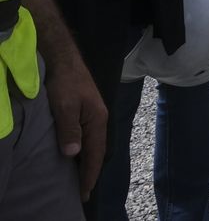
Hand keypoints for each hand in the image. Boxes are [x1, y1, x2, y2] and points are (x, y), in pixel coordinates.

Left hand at [44, 49, 106, 200]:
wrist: (64, 59)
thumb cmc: (65, 82)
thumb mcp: (65, 106)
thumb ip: (70, 129)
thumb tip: (74, 154)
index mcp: (98, 120)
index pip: (95, 154)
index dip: (89, 174)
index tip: (84, 193)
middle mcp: (99, 119)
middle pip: (97, 151)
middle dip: (91, 172)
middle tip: (82, 192)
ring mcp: (94, 115)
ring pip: (93, 144)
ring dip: (88, 162)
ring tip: (80, 179)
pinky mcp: (86, 112)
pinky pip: (88, 137)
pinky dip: (84, 151)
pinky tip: (77, 155)